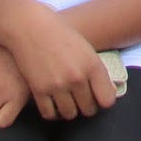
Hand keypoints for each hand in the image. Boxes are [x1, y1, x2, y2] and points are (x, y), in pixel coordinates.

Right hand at [5, 1, 118, 118]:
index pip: (108, 100)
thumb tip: (110, 92)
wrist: (30, 26)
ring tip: (67, 100)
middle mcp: (77, 77)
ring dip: (70, 110)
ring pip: (70, 114)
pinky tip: (53, 102)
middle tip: (80, 98)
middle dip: (86, 106)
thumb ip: (97, 72)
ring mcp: (57, 85)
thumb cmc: (60, 34)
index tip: (97, 96)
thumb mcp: (85, 48)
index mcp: (92, 65)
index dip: (103, 100)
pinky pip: (50, 114)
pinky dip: (52, 112)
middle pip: (89, 110)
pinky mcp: (39, 90)